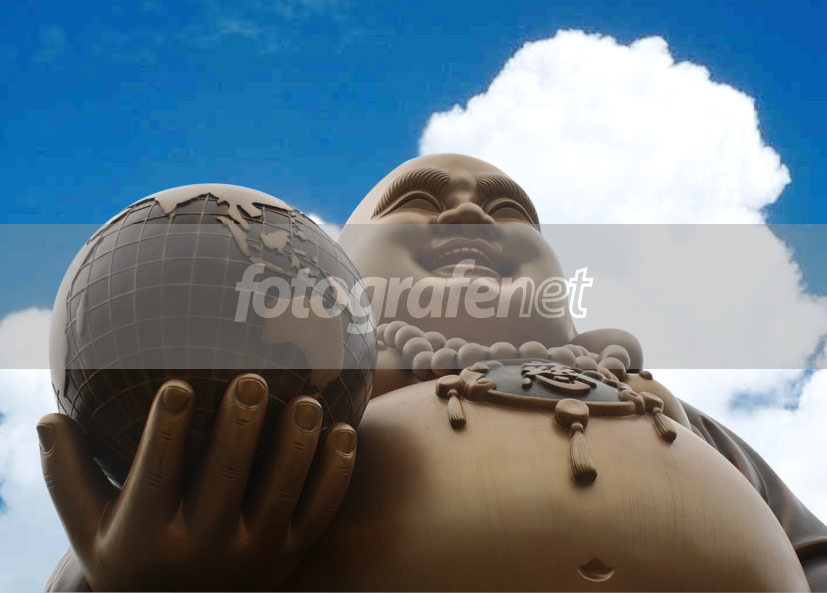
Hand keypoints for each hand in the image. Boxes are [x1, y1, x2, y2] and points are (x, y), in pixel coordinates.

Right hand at [37, 374, 356, 590]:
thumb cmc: (130, 554)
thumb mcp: (87, 527)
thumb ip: (68, 475)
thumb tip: (49, 417)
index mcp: (146, 534)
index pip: (156, 477)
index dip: (168, 432)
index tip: (179, 384)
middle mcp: (202, 547)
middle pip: (224, 481)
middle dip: (240, 430)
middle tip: (252, 381)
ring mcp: (253, 553)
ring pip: (279, 495)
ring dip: (297, 448)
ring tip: (309, 402)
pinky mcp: (290, 555)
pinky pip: (317, 512)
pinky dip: (334, 475)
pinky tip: (345, 433)